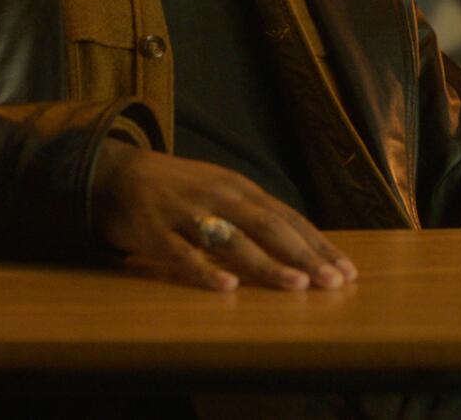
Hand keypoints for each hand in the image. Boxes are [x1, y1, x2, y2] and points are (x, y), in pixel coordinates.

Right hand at [92, 143, 357, 291]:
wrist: (112, 173)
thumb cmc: (176, 190)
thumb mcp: (219, 192)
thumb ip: (253, 214)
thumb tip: (301, 246)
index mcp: (239, 188)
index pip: (288, 218)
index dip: (318, 244)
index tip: (347, 271)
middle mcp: (219, 197)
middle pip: (269, 226)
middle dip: (305, 255)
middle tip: (334, 282)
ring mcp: (186, 213)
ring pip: (232, 240)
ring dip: (267, 264)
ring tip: (297, 285)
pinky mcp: (154, 231)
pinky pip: (182, 254)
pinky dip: (204, 271)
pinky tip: (227, 287)